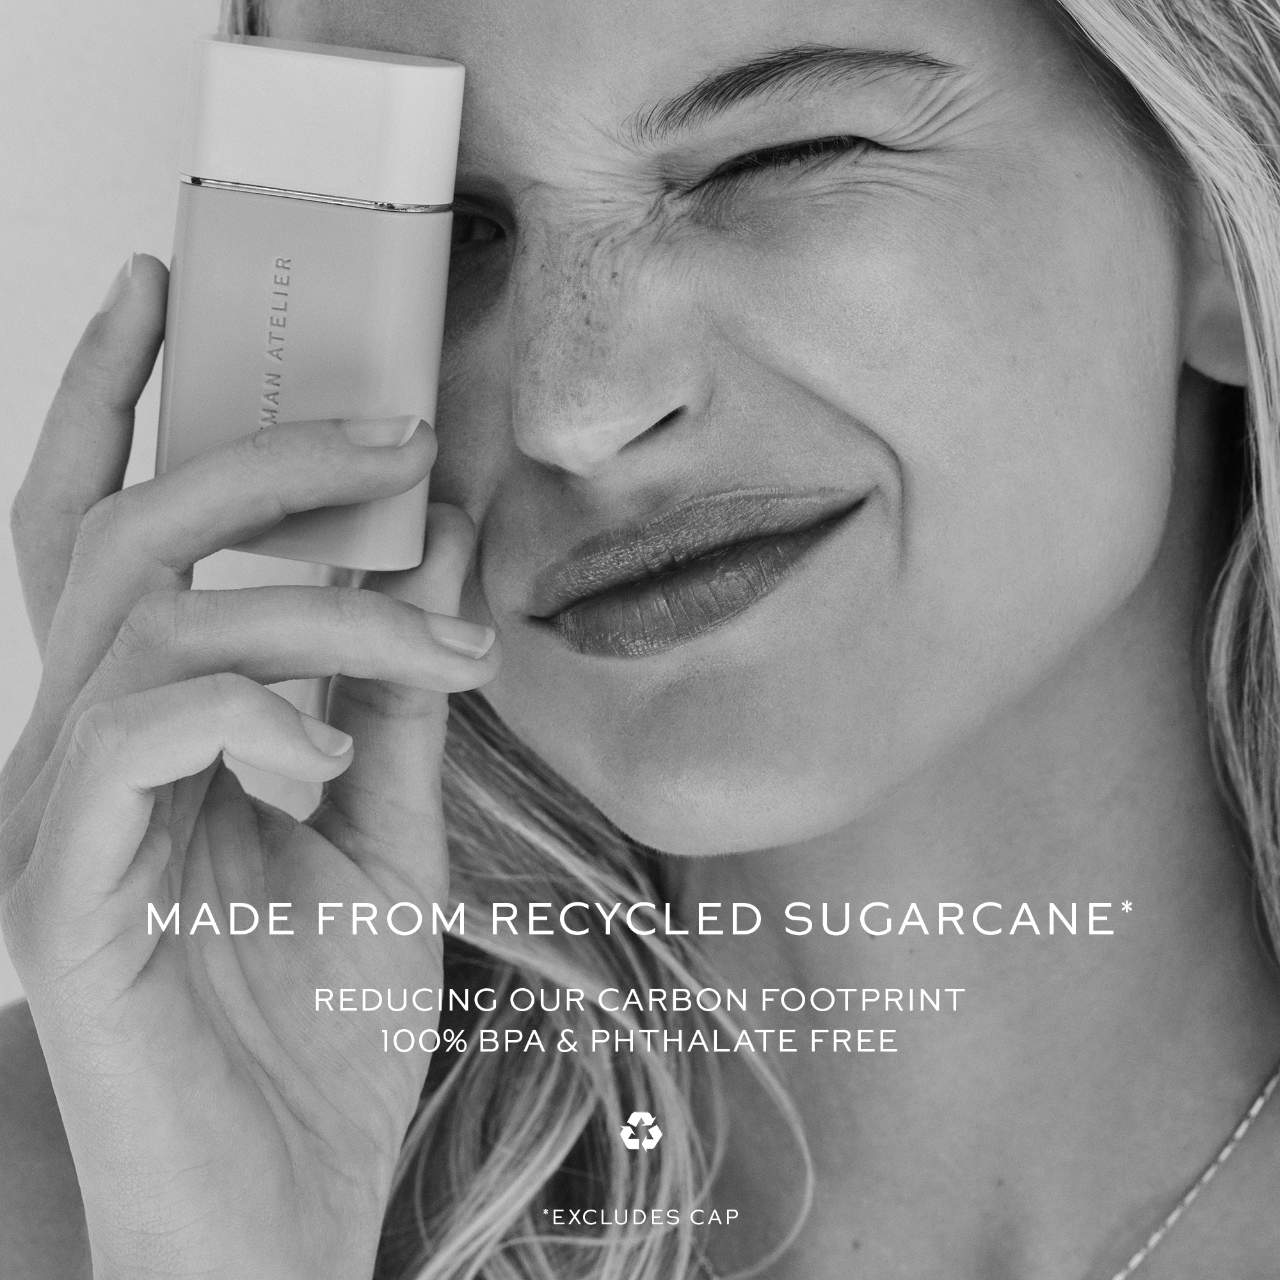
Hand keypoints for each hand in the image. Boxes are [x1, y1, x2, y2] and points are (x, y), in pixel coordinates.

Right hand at [0, 254, 497, 1279]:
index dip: (111, 398)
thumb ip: (401, 692)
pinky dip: (254, 711)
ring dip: (321, 605)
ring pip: (162, 615)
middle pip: (130, 533)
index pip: (99, 529)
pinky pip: (141, 728)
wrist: (288, 1199)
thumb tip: (445, 547)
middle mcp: (78, 746)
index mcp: (146, 727)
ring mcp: (58, 813)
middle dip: (262, 459)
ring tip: (439, 645)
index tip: (166, 287)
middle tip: (394, 439)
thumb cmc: (320, 1022)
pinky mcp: (63, 885)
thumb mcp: (386, 828)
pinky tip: (322, 757)